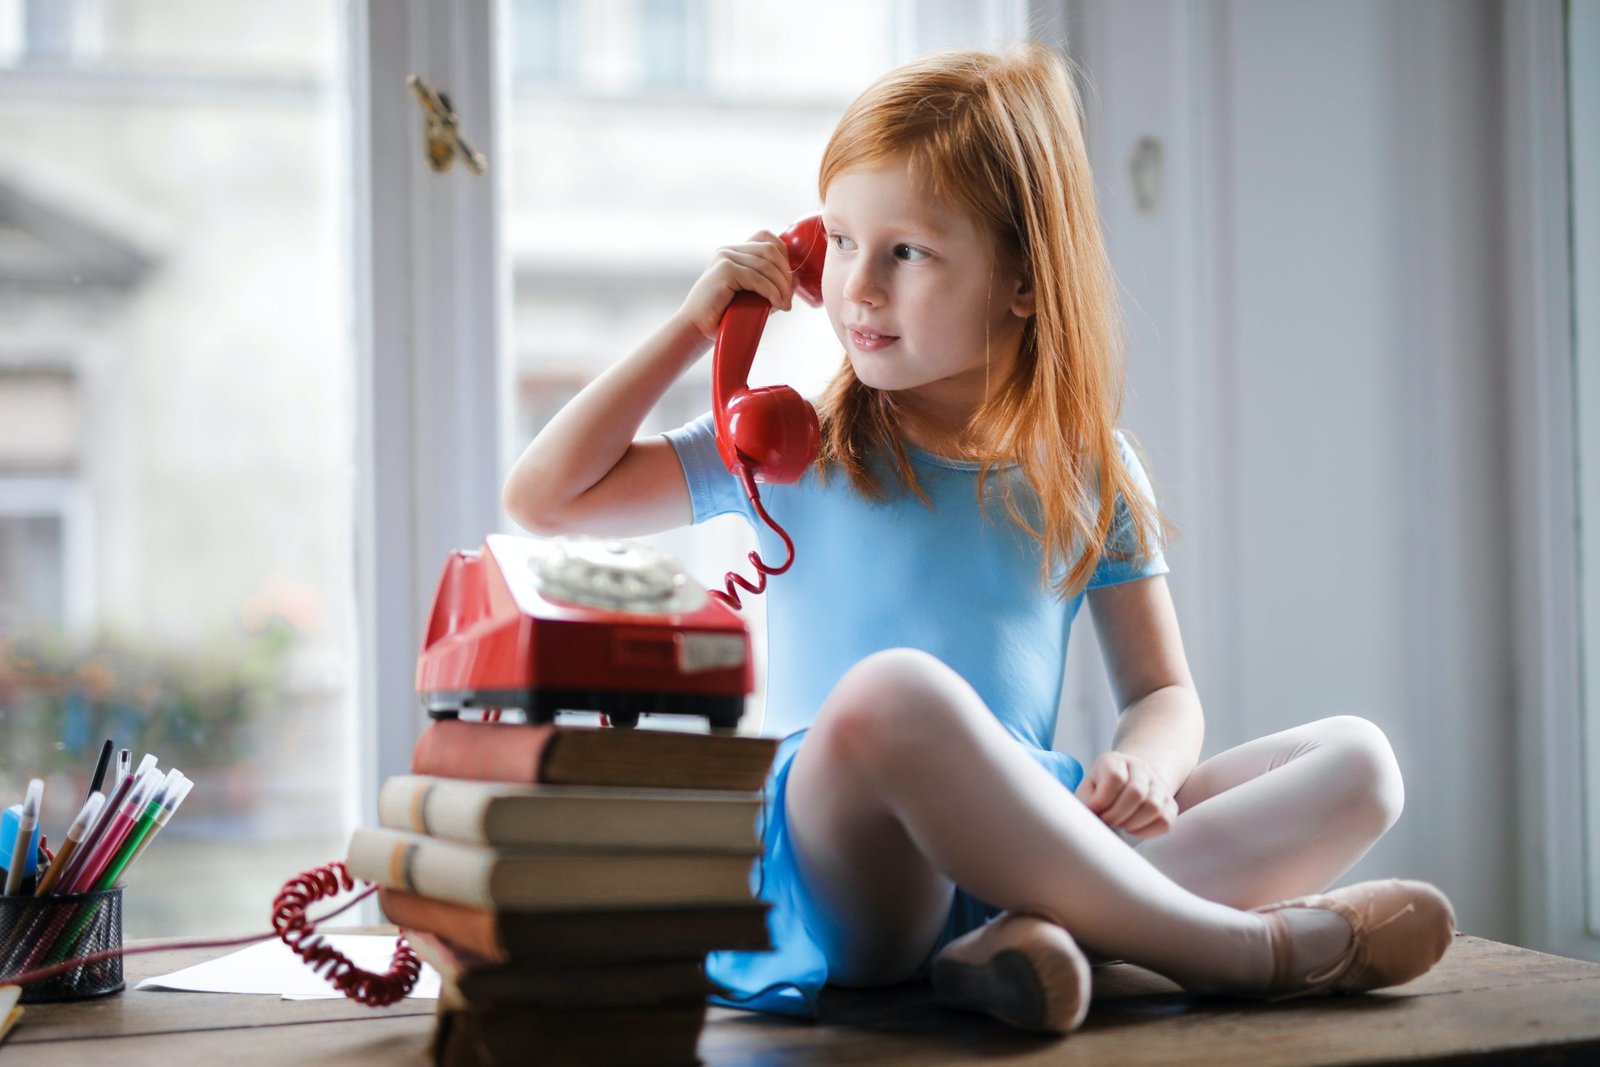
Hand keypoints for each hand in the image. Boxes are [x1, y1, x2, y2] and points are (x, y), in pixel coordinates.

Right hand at [677, 230, 794, 341]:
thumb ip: (771, 287)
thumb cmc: (722, 317)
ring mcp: (725, 258)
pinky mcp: (724, 270)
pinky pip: (757, 278)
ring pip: (766, 264)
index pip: (766, 239)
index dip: (783, 256)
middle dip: (785, 273)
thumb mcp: (752, 298)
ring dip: (781, 286)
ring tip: (784, 304)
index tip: (787, 281)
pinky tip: (777, 304)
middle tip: (788, 297)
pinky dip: (772, 292)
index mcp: (733, 252)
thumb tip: (797, 279)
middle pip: (770, 250)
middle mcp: (728, 251)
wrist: (696, 330)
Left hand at [1074, 751, 1178, 838]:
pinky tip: (1133, 829)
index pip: (1115, 777)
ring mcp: (1158, 784)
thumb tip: (1092, 815)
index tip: (1095, 810)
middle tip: (1107, 821)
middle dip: (1117, 815)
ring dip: (1132, 823)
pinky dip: (1147, 831)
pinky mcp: (1170, 803)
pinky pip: (1165, 821)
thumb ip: (1086, 800)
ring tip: (1120, 824)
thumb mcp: (1088, 787)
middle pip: (1136, 793)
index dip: (1103, 799)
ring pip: (1153, 807)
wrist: (1129, 779)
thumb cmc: (1102, 787)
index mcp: (1115, 760)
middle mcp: (1141, 768)